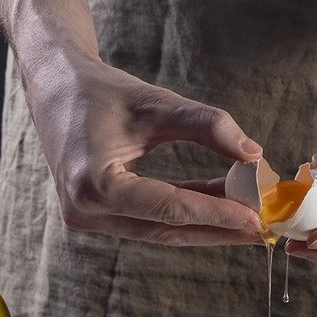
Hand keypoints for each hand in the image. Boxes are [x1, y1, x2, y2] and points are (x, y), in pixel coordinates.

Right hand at [25, 49, 263, 244]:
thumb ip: (207, 126)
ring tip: (248, 219)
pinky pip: (149, 220)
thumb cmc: (101, 91)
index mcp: (93, 186)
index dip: (217, 215)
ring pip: (159, 230)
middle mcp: (85, 212)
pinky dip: (184, 213)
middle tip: (261, 229)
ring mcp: (88, 218)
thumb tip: (254, 155)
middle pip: (166, 229)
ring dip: (204, 224)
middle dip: (217, 229)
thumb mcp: (158, 104)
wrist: (55, 86)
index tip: (256, 218)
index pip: (170, 209)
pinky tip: (220, 205)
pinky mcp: (95, 215)